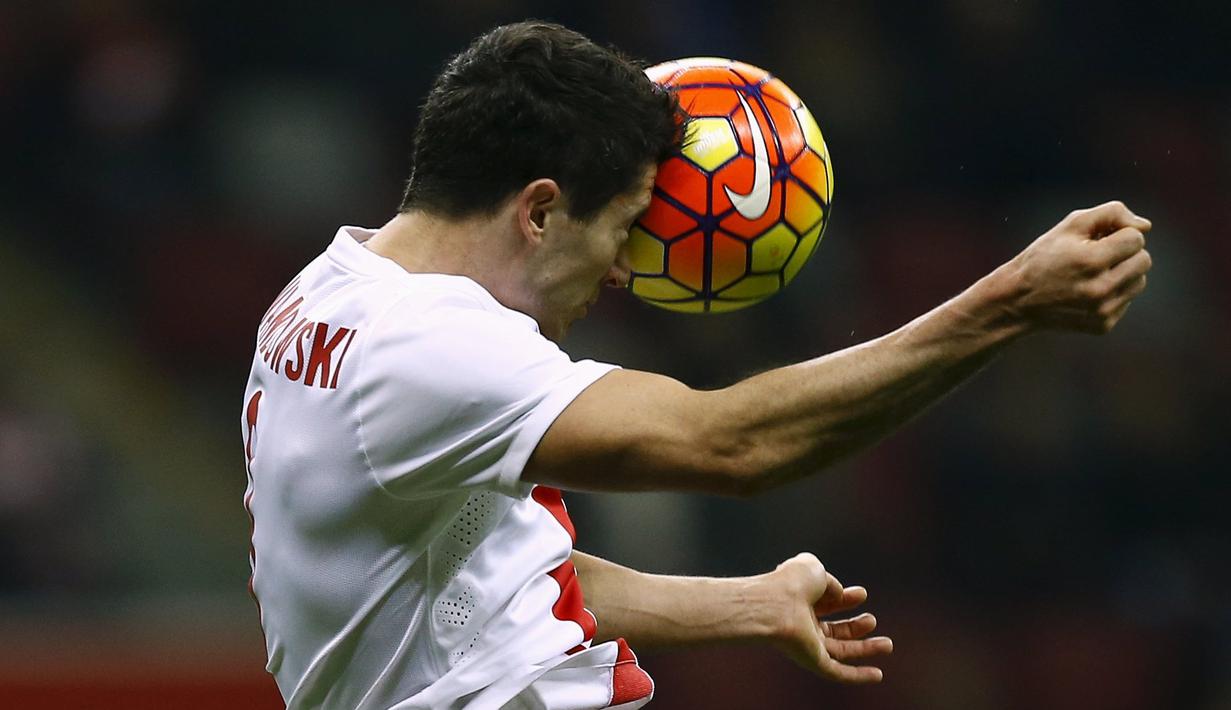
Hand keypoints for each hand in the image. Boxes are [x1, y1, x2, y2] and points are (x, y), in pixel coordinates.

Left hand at [764, 552, 891, 683]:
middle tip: (872, 620)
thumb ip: (829, 581)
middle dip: (855, 627)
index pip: (825, 603)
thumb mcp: (814, 570)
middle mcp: (801, 623)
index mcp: (799, 599)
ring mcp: (807, 644)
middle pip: (833, 630)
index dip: (844, 599)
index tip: (862, 594)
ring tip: (888, 644)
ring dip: (864, 650)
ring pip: (840, 652)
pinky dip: (858, 676)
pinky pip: (837, 673)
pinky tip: (878, 675)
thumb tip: (839, 593)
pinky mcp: (812, 661)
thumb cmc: (791, 582)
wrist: (775, 604)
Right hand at [1002, 200, 1152, 333]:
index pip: (1136, 238)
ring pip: (1139, 281)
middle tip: (1097, 255)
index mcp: (1092, 261)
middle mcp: (1100, 289)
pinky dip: (1113, 293)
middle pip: (1144, 260)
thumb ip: (1111, 214)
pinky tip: (1088, 292)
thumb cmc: (1044, 257)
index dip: (1119, 233)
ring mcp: (1103, 311)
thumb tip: (1146, 226)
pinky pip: (1126, 300)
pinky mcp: (1103, 325)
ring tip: (1093, 273)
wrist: (1018, 300)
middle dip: (1125, 253)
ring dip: (1123, 273)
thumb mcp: (1070, 225)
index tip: (1098, 239)